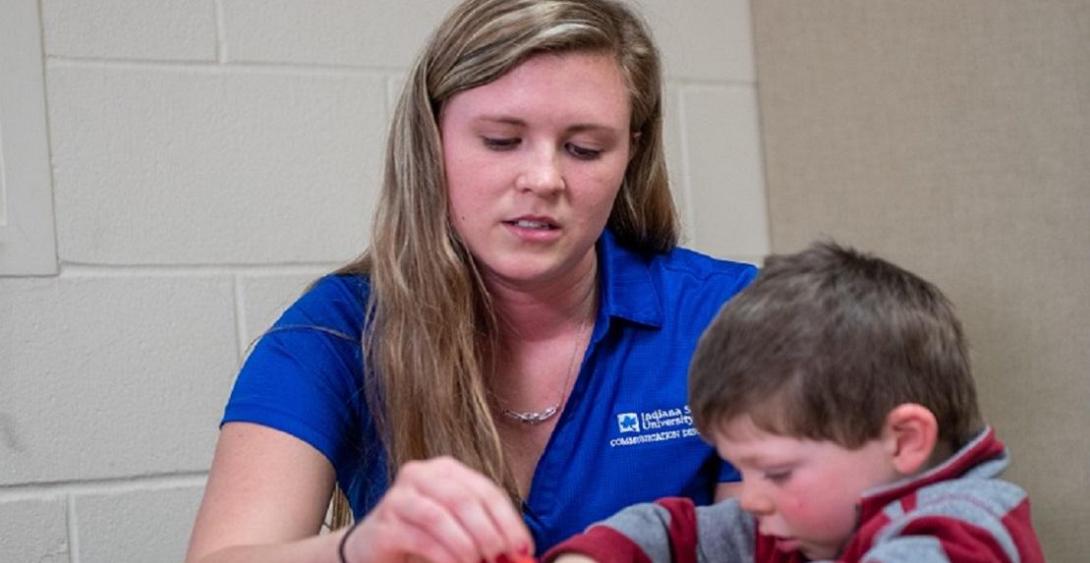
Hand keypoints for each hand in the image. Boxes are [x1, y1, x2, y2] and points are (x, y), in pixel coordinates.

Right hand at [341, 456, 533, 562]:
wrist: (375, 548)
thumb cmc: (424, 535)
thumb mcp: (459, 527)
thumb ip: (486, 531)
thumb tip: (521, 550)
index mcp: (445, 469)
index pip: (486, 490)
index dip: (508, 520)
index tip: (523, 547)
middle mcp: (420, 474)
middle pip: (463, 499)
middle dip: (488, 532)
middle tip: (500, 557)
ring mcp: (398, 497)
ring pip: (440, 516)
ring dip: (466, 544)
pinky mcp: (384, 524)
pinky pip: (420, 537)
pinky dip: (444, 555)